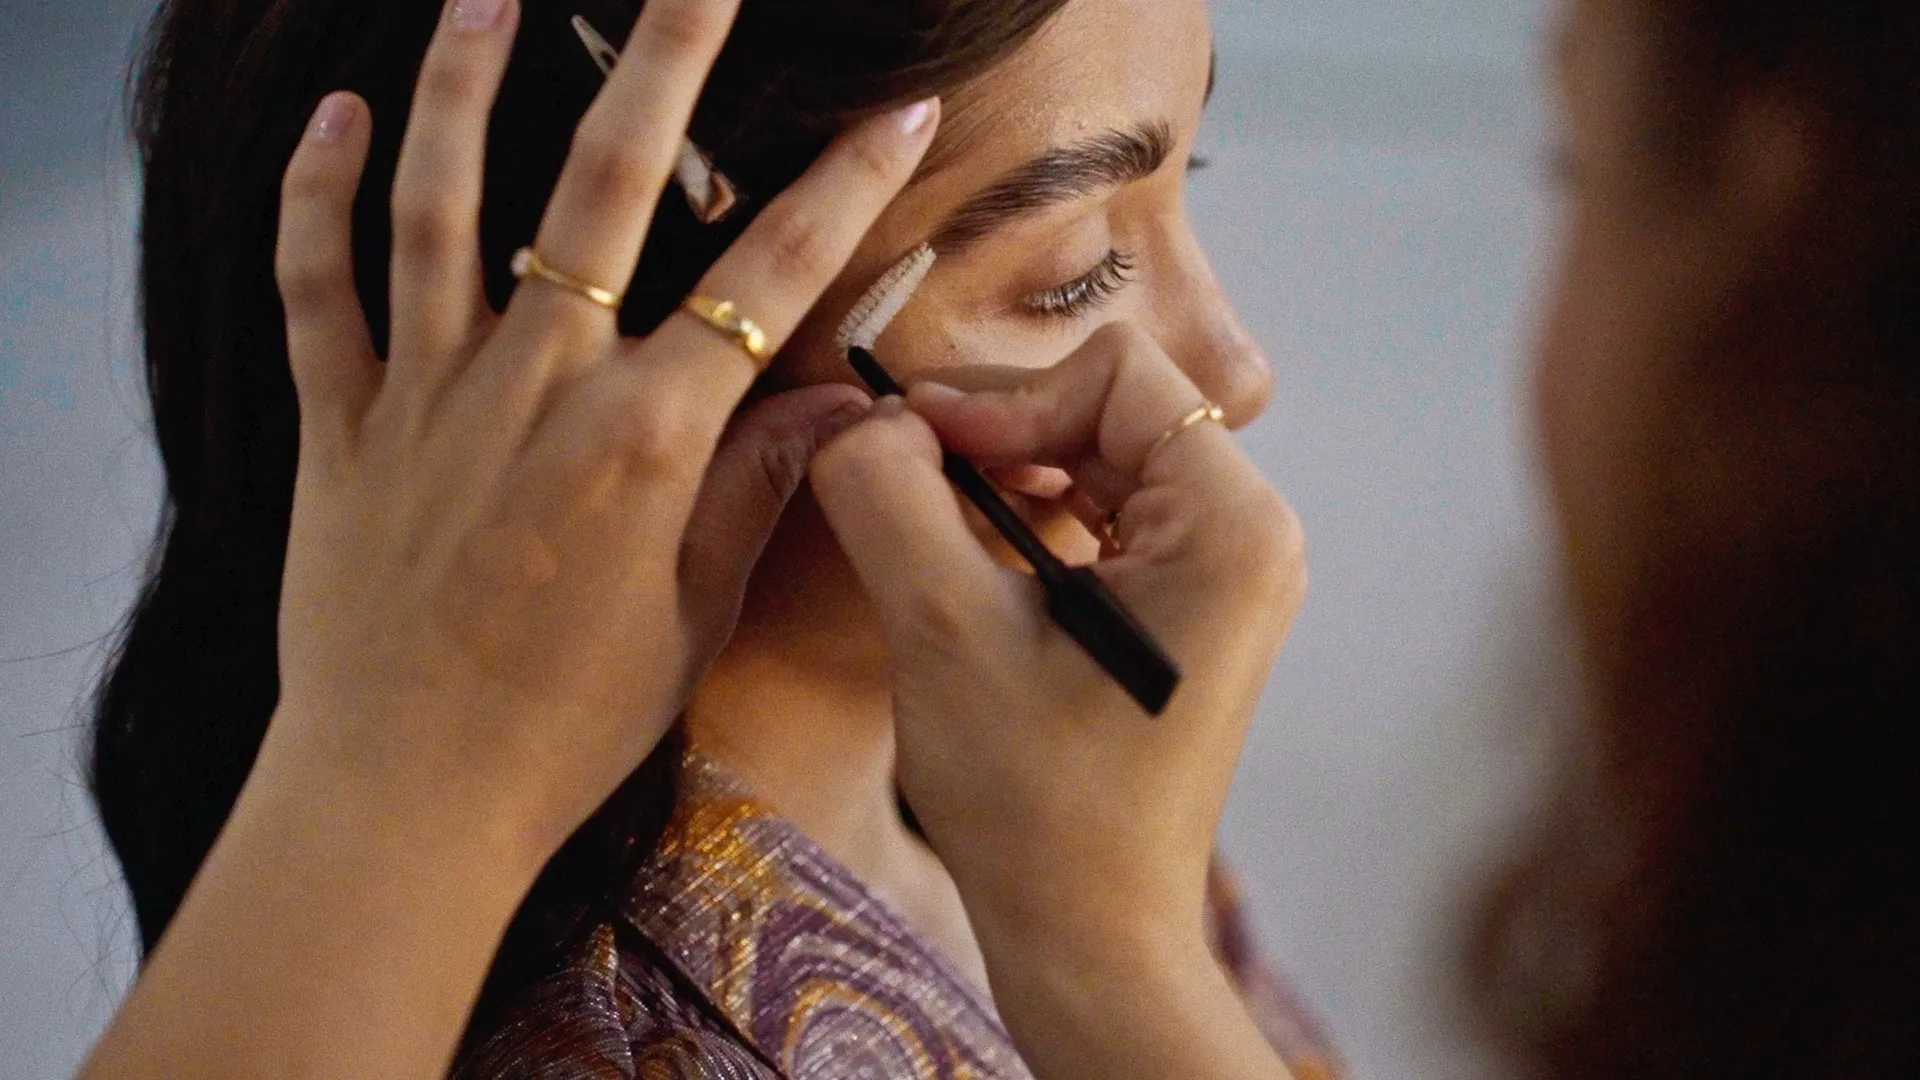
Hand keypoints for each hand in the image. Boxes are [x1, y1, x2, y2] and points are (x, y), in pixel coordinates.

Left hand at [266, 0, 936, 864]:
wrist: (408, 796)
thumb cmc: (566, 723)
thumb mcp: (691, 612)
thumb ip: (758, 487)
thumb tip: (841, 404)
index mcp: (643, 436)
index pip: (767, 279)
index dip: (846, 190)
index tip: (900, 116)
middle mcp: (536, 386)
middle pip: (603, 189)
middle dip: (664, 64)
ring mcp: (429, 394)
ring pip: (442, 204)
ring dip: (464, 88)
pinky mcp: (343, 423)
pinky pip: (317, 288)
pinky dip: (314, 199)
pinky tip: (330, 119)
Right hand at [810, 323, 1305, 1079]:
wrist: (1087, 932)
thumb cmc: (1034, 801)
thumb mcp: (943, 630)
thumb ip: (892, 496)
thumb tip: (866, 421)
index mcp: (1231, 527)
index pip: (1116, 374)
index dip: (1003, 395)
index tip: (918, 450)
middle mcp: (1248, 537)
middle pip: (1113, 406)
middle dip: (1001, 429)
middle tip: (902, 475)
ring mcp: (1223, 576)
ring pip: (1102, 456)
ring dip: (1009, 471)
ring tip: (929, 518)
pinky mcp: (1187, 610)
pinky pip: (1106, 515)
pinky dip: (1031, 516)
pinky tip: (970, 556)